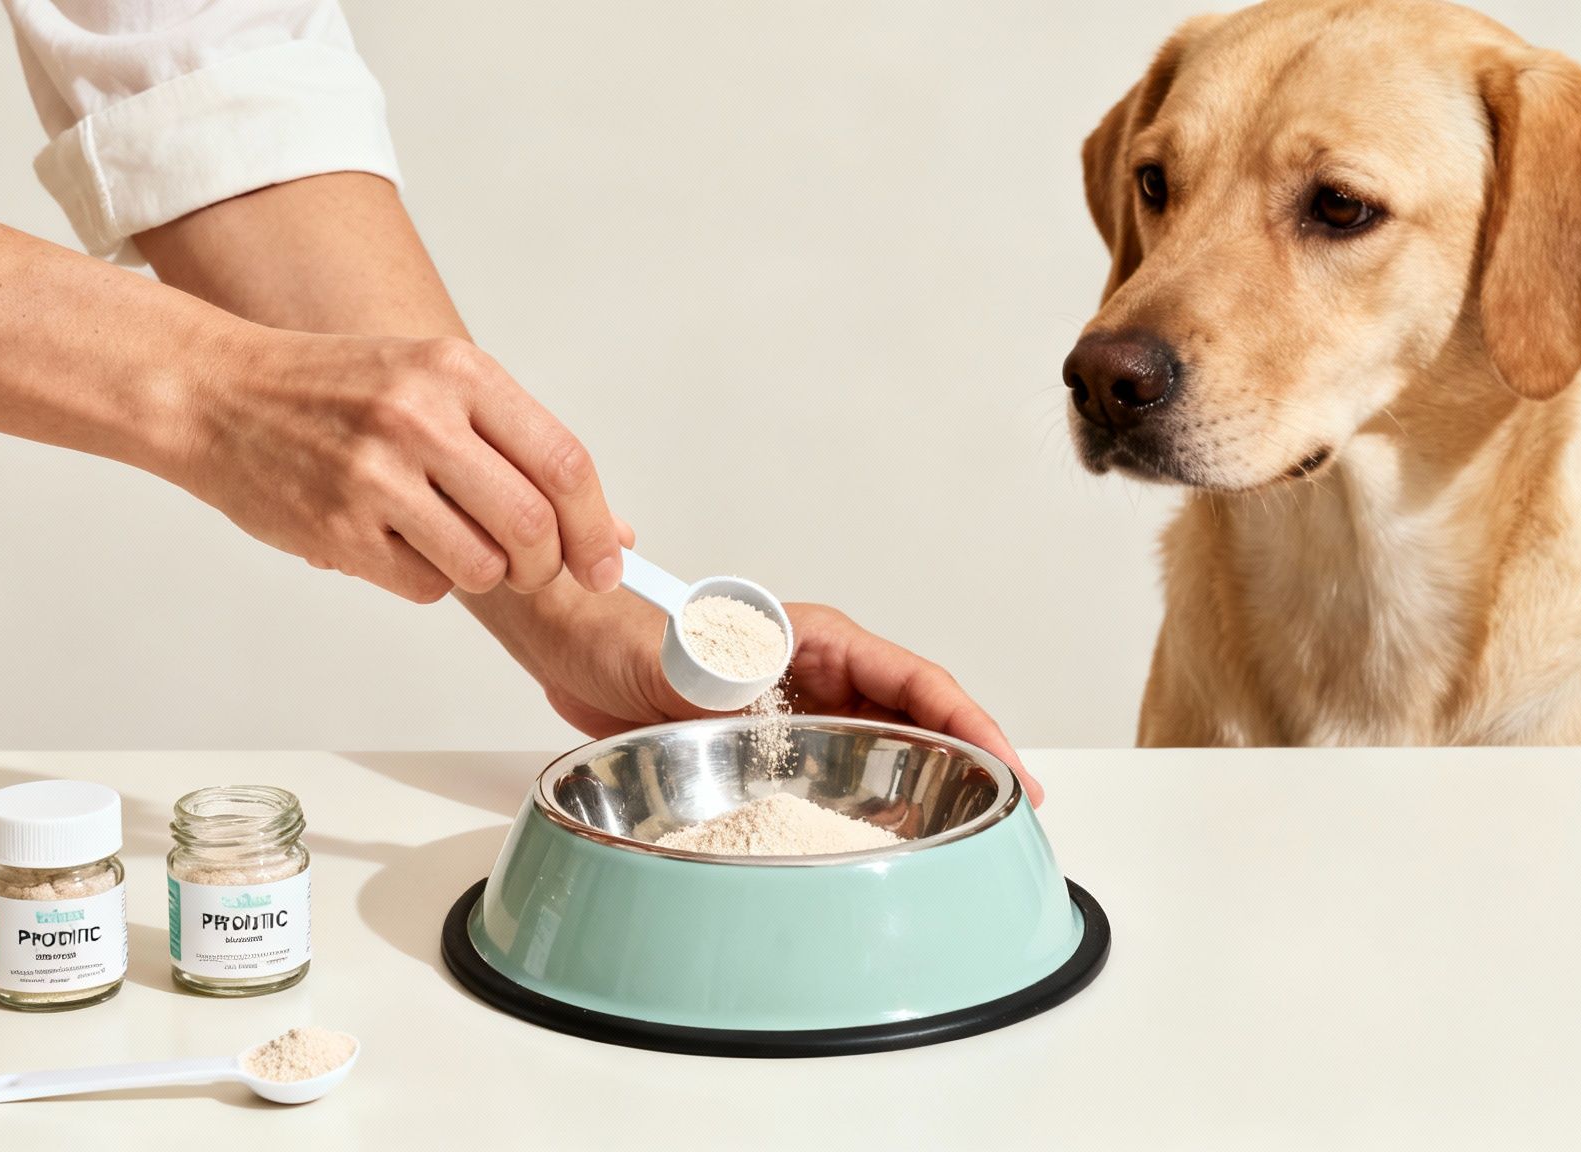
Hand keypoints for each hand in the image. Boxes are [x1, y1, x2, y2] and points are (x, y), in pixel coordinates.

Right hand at [170, 329, 622, 602]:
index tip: (607, 562)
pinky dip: (428, 579)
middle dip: (549, 566)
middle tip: (536, 569)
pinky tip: (397, 542)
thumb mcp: (436, 387)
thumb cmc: (333, 391)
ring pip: (484, 567)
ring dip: (487, 575)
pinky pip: (424, 585)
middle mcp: (420, 418)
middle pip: (534, 525)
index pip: (563, 462)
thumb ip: (523, 451)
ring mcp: (375, 476)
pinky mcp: (337, 529)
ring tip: (454, 544)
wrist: (216, 394)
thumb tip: (611, 531)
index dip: (596, 526)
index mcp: (457, 372)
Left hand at [473, 585, 1041, 804]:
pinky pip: (834, 778)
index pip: (913, 680)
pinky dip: (867, 806)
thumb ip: (708, 678)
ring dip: (924, 787)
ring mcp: (798, 711)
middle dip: (967, 760)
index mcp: (815, 638)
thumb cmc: (618, 632)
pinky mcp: (770, 747)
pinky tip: (883, 843)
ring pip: (883, 750)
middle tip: (1011, 813)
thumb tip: (745, 705)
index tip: (1007, 766)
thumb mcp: (667, 655)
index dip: (968, 723)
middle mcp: (818, 673)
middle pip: (916, 717)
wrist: (570, 647)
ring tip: (965, 833)